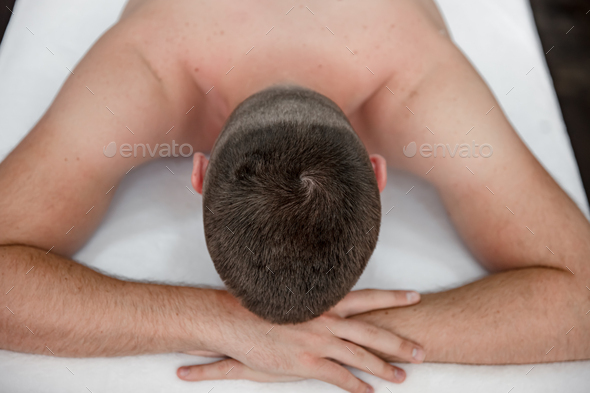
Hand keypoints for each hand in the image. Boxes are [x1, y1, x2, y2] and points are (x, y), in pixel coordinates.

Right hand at [177, 289, 424, 392]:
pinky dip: (357, 386)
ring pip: (361, 356)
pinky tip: (369, 392)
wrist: (234, 318)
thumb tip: (325, 290)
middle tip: (422, 351)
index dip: (393, 297)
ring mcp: (319, 342)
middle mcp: (328, 319)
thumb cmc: (260, 304)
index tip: (415, 296)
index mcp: (326, 300)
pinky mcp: (307, 363)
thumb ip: (310, 294)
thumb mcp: (290, 293)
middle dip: (399, 342)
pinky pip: (340, 377)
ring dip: (384, 368)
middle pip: (373, 331)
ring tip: (403, 376)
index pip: (368, 296)